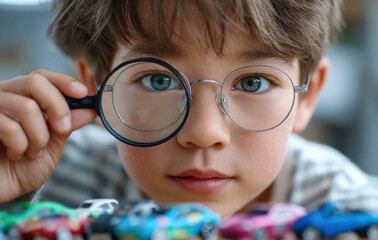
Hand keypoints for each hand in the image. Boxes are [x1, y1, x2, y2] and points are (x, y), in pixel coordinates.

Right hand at [0, 70, 96, 201]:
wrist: (2, 192)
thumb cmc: (23, 168)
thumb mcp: (52, 146)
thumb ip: (67, 125)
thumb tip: (90, 109)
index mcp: (22, 97)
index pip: (42, 77)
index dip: (63, 82)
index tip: (83, 93)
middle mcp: (4, 97)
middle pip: (35, 82)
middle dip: (57, 107)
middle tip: (61, 129)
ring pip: (26, 106)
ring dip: (39, 135)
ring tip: (34, 151)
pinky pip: (9, 126)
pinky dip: (21, 145)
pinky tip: (16, 154)